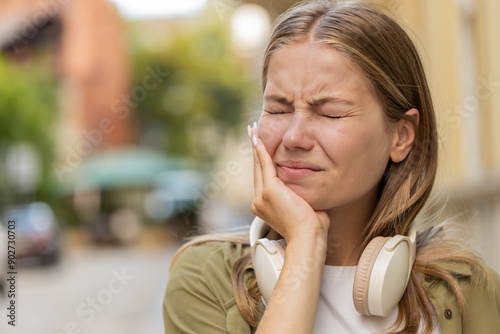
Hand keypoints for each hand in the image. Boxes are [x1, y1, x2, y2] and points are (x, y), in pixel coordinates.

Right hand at [248, 123, 329, 243]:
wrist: (308, 239)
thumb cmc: (312, 228)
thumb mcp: (305, 207)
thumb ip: (302, 195)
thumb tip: (311, 184)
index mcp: (265, 206)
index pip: (263, 178)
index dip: (261, 162)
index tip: (259, 148)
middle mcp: (258, 201)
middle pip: (258, 169)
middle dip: (255, 149)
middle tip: (252, 132)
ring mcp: (262, 196)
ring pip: (259, 165)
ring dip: (256, 146)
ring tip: (253, 131)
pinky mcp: (269, 191)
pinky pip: (265, 165)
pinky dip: (261, 150)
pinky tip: (259, 138)